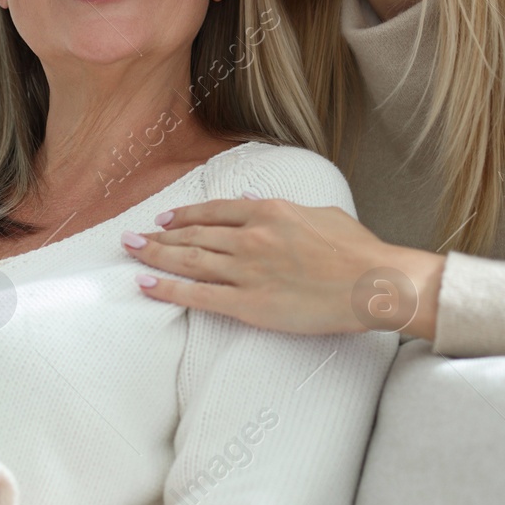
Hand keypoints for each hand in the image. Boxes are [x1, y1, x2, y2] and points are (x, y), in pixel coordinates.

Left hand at [122, 195, 444, 339]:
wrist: (374, 282)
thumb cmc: (357, 250)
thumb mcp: (318, 214)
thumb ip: (278, 207)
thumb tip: (246, 200)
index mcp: (268, 211)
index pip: (213, 211)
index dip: (184, 215)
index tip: (164, 218)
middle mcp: (251, 237)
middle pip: (193, 235)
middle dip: (158, 235)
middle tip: (130, 236)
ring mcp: (248, 270)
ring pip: (189, 261)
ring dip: (154, 255)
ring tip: (131, 252)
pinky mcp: (249, 303)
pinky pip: (198, 296)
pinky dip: (168, 288)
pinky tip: (145, 283)